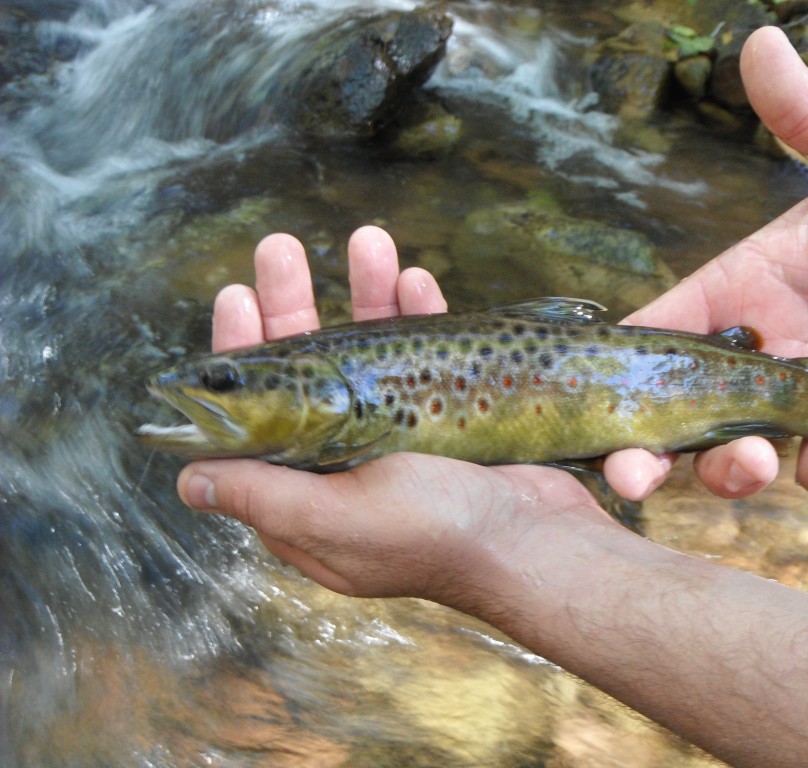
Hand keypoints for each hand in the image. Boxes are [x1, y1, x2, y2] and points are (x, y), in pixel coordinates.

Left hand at [178, 230, 615, 601]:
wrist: (541, 542)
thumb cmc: (438, 537)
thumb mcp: (338, 517)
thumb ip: (263, 496)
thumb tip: (187, 481)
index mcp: (309, 496)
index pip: (256, 418)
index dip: (241, 360)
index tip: (236, 300)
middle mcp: (347, 465)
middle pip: (306, 374)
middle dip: (293, 306)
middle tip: (280, 250)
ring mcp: (401, 438)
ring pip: (369, 353)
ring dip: (365, 295)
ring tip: (368, 241)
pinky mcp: (449, 417)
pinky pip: (427, 356)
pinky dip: (421, 316)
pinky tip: (416, 280)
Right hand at [613, 27, 807, 498]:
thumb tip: (760, 43)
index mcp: (740, 290)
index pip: (658, 337)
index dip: (615, 379)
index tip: (585, 411)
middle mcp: (760, 352)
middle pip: (679, 417)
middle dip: (647, 455)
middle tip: (633, 477)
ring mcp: (806, 398)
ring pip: (742, 456)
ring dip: (733, 472)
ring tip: (757, 460)